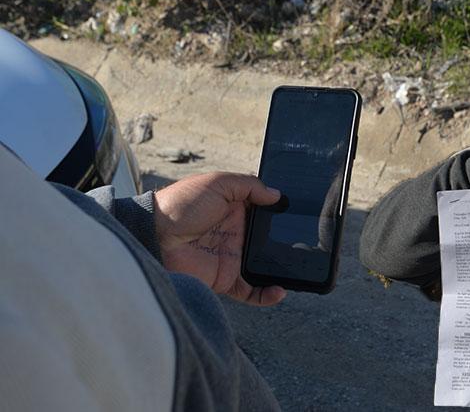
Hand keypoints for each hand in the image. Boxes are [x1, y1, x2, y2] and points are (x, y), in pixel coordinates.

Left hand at [153, 172, 287, 305]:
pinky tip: (279, 292)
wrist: (154, 235)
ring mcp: (231, 257)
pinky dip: (265, 294)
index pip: (264, 211)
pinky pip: (250, 290)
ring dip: (281, 270)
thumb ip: (249, 186)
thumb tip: (276, 195)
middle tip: (304, 245)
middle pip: (268, 240)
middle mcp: (236, 233)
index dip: (280, 213)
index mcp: (235, 209)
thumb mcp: (217, 183)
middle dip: (286, 243)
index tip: (299, 216)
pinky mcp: (224, 278)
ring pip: (263, 266)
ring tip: (298, 271)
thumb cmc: (180, 204)